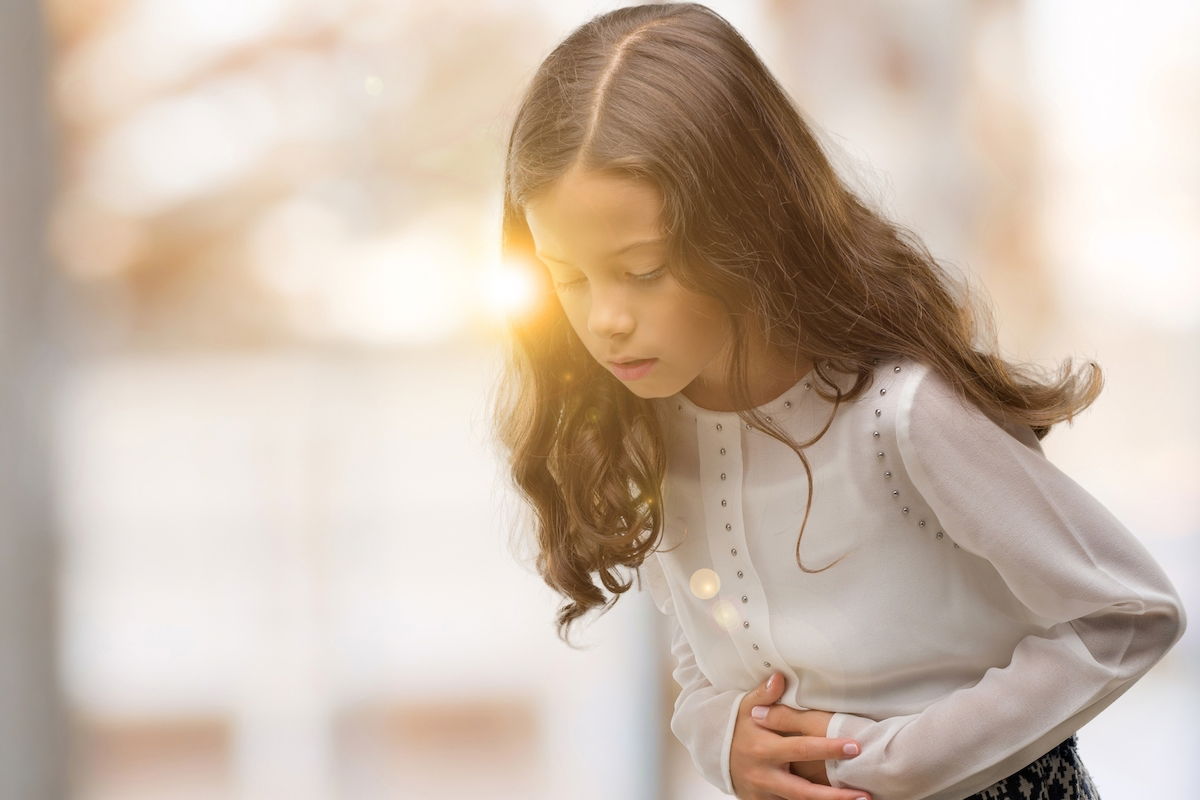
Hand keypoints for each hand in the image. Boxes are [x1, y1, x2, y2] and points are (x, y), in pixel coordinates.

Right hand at [730, 671, 870, 799]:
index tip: (854, 746)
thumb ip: (765, 694)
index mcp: (763, 749)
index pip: (802, 748)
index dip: (829, 748)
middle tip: (864, 794)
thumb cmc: (734, 728)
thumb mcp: (744, 708)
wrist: (710, 755)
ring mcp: (763, 793)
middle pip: (804, 792)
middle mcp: (764, 775)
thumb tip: (780, 677)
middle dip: (835, 796)